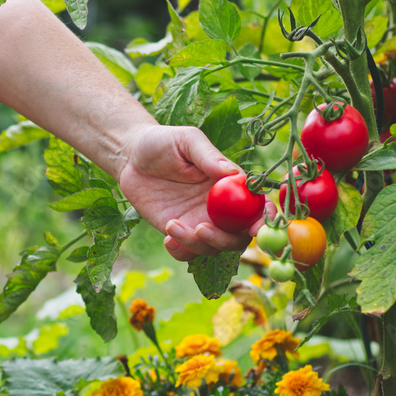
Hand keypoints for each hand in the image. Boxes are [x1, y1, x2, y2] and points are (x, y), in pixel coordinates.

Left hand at [117, 125, 270, 261]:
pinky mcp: (179, 232)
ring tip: (171, 225)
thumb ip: (208, 156)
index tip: (256, 227)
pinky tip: (167, 237)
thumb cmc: (163, 142)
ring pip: (213, 248)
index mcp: (231, 185)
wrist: (131, 158)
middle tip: (201, 229)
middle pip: (239, 236)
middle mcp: (221, 208)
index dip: (264, 219)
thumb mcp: (186, 141)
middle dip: (226, 240)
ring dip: (197, 245)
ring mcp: (200, 221)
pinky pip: (188, 254)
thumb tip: (232, 173)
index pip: (257, 206)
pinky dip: (181, 252)